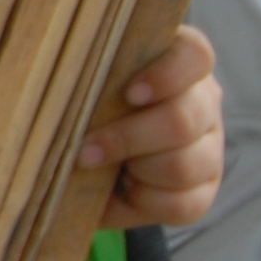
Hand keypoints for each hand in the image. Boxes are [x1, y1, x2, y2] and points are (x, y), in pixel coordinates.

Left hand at [86, 26, 223, 230]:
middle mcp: (203, 104)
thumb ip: (83, 72)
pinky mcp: (202, 192)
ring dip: (132, 170)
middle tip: (85, 149)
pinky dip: (142, 202)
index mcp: (181, 65)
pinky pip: (182, 204)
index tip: (130, 93)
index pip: (195, 56)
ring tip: (93, 167)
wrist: (84, 158)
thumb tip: (52, 79)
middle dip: (127, 138)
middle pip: (185, 118)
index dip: (167, 74)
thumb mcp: (84, 83)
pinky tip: (114, 194)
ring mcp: (208, 149)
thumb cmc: (82, 105)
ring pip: (183, 164)